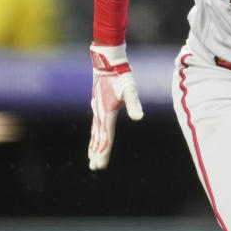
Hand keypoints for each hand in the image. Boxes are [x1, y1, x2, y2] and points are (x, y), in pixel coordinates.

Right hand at [88, 43, 142, 169]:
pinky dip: (95, 134)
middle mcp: (100, 113)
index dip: (104, 152)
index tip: (100, 165)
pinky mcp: (98, 104)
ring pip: (95, 132)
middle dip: (97, 153)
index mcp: (107, 113)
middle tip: (95, 167)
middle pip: (98, 137)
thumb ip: (134, 104)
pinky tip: (95, 137)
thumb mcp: (130, 90)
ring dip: (94, 145)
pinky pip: (96, 124)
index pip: (105, 137)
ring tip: (91, 157)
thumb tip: (139, 118)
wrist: (107, 63)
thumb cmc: (121, 76)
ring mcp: (97, 109)